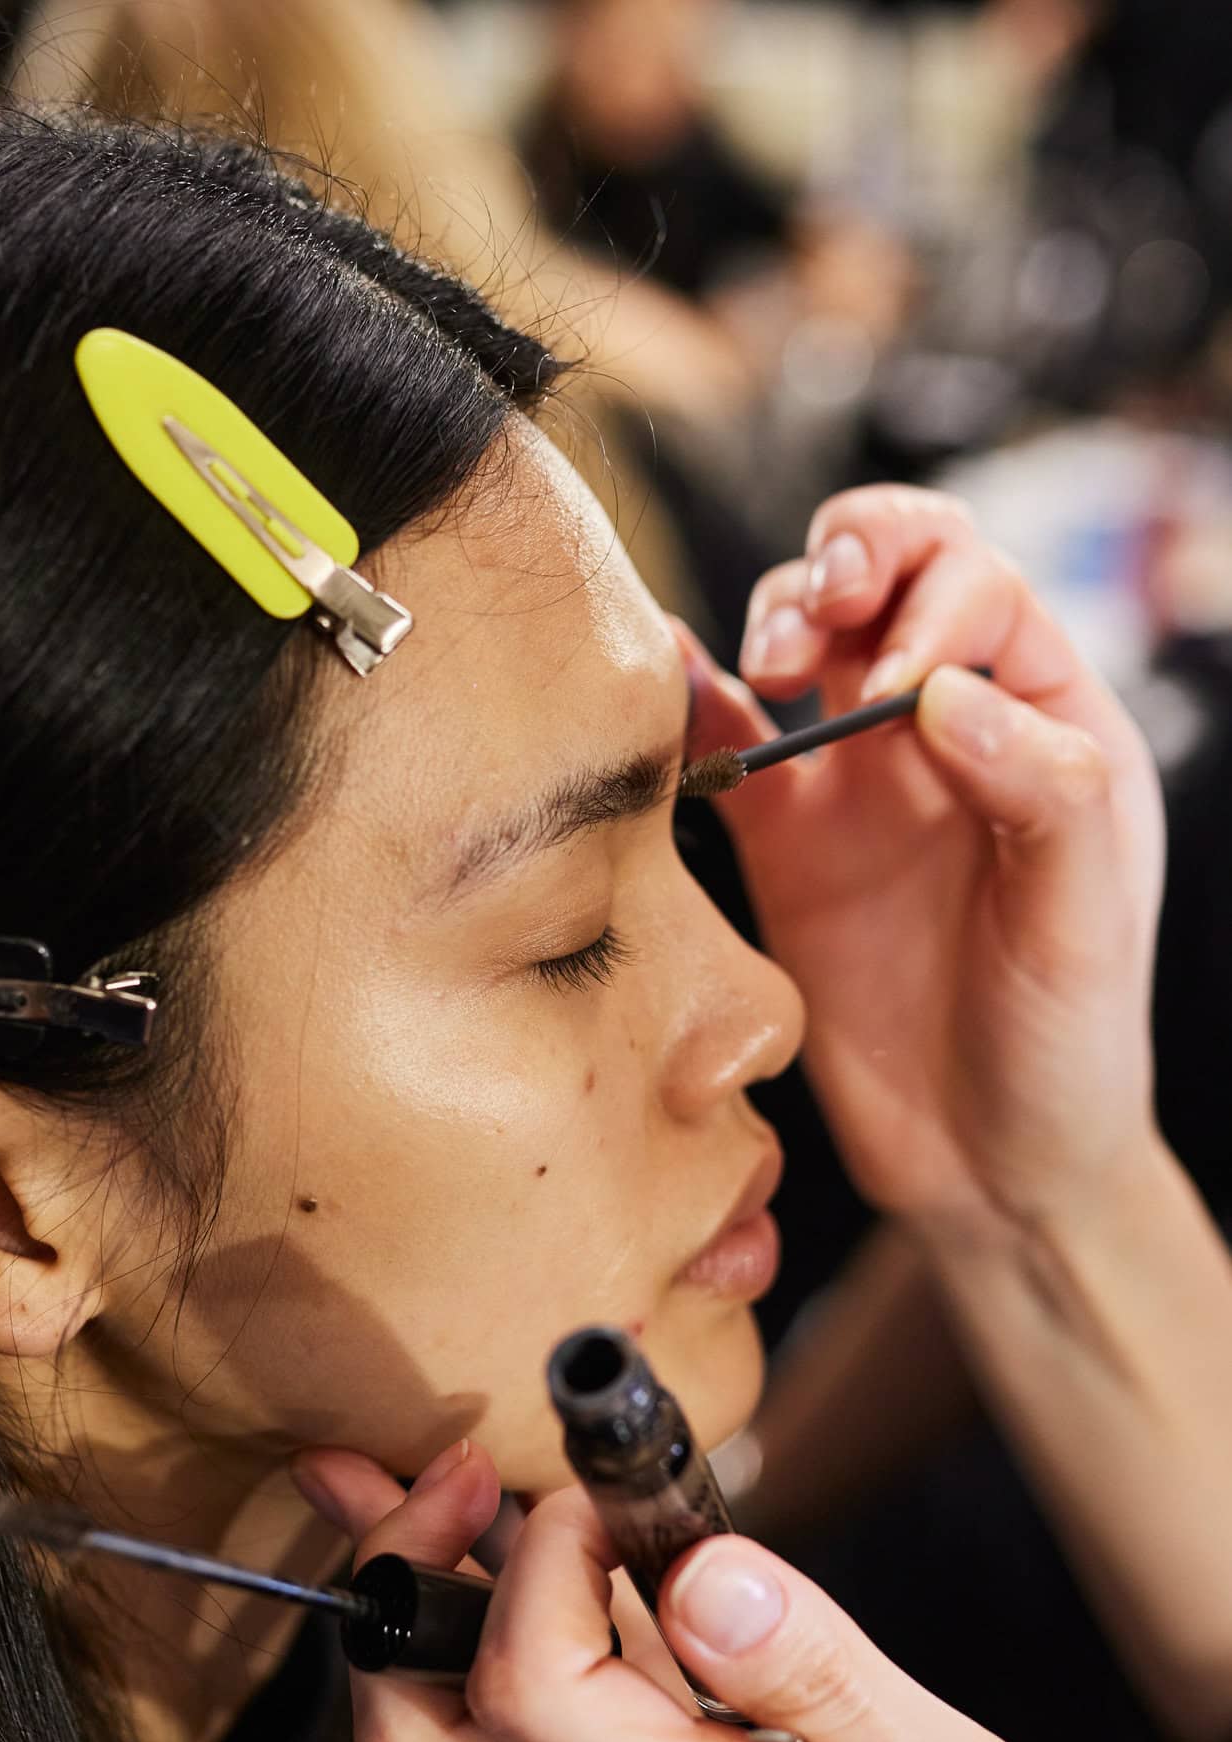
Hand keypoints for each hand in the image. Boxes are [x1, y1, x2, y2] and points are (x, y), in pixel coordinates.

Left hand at [293, 1437, 1222, 1741]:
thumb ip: (822, 1678)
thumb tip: (700, 1570)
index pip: (527, 1691)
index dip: (540, 1560)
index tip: (611, 1489)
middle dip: (396, 1603)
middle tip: (451, 1485)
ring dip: (442, 1626)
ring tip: (471, 1496)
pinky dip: (535, 1665)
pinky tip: (601, 1591)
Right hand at [679, 486, 1164, 1241]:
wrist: (989, 1171)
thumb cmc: (1066, 1049)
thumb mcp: (1083, 925)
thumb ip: (1042, 794)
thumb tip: (943, 693)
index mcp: (1047, 725)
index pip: (982, 592)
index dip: (932, 606)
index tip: (902, 691)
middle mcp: (949, 734)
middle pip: (892, 577)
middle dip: (847, 562)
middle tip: (815, 622)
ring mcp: (858, 785)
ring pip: (806, 638)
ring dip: (777, 615)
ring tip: (770, 668)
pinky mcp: (781, 848)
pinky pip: (727, 746)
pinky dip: (691, 699)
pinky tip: (667, 673)